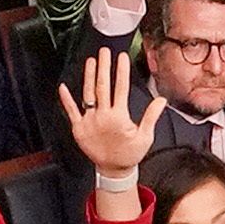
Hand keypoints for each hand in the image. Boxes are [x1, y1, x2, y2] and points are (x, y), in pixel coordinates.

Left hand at [61, 43, 151, 175]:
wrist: (113, 171)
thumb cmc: (129, 154)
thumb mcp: (145, 137)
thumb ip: (151, 116)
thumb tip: (161, 100)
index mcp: (119, 117)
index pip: (121, 88)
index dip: (121, 71)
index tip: (122, 57)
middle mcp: (103, 117)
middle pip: (103, 87)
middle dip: (104, 67)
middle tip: (104, 52)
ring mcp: (89, 122)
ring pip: (88, 94)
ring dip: (89, 76)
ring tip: (91, 61)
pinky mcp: (79, 128)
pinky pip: (71, 111)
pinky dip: (66, 99)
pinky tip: (63, 87)